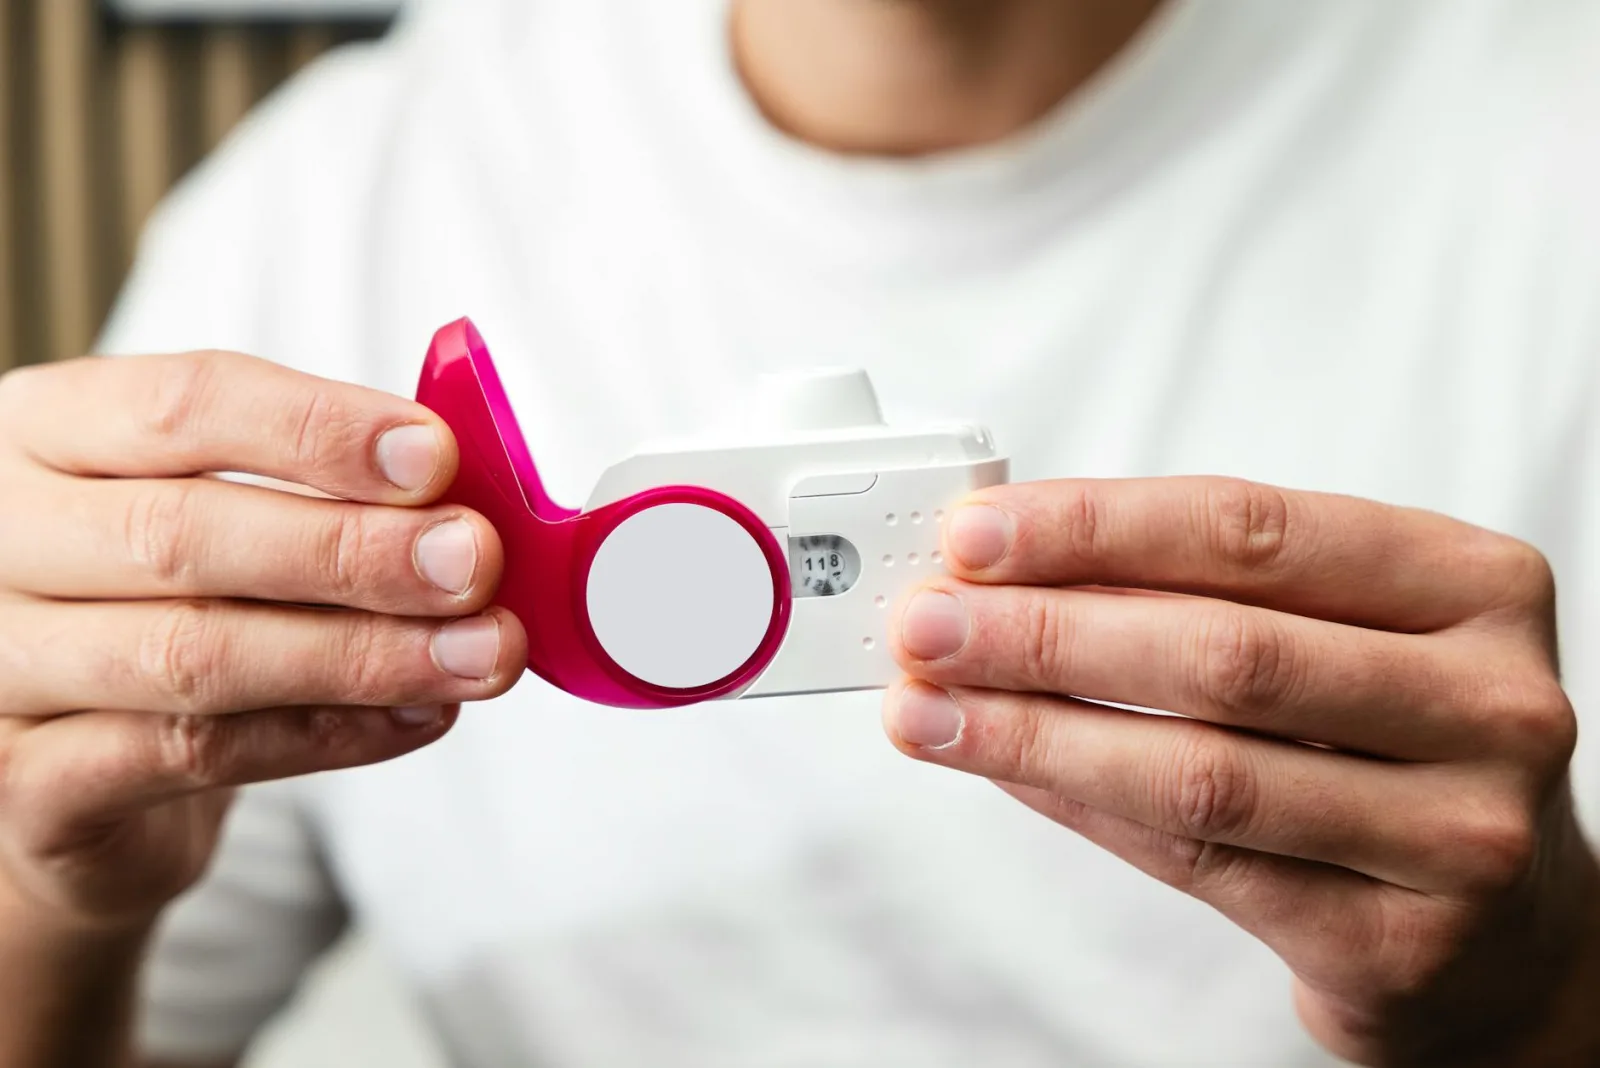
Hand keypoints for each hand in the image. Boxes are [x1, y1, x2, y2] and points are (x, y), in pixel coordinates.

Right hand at [0, 352, 525, 932]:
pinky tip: (418, 714)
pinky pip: (192, 756)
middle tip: (475, 564)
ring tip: (478, 652)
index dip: (316, 428)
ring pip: (193, 656)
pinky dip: (327, 736)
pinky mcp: (28, 786)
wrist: (75, 771)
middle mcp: (1, 539)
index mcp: (48, 430)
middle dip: (353, 550)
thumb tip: (465, 489)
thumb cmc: (169, 604)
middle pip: (181, 535)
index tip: (434, 456)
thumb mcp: (224, 509)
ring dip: (363, 654)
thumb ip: (327, 485)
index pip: (180, 403)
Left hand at [882, 477, 1598, 1065]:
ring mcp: (1457, 833)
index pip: (1251, 531)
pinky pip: (1198, 860)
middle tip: (926, 625)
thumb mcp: (1338, 632)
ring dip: (1035, 731)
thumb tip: (1005, 569)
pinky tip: (1005, 767)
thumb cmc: (1397, 742)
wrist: (1505, 930)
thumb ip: (1197, 591)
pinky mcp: (1397, 941)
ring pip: (1200, 768)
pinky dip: (1080, 805)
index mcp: (1471, 585)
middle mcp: (1488, 703)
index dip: (1095, 528)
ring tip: (927, 707)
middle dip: (1045, 633)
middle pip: (1223, 651)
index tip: (975, 534)